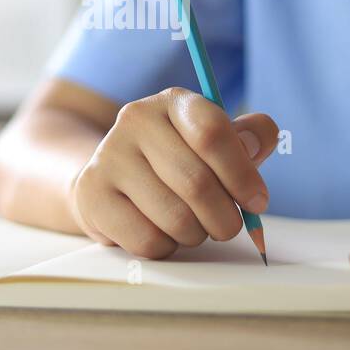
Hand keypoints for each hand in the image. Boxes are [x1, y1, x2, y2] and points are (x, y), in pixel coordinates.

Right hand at [69, 87, 276, 257]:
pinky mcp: (92, 195)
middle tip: (229, 226)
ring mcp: (108, 156)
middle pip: (197, 182)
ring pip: (174, 217)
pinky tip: (162, 232)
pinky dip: (167, 247)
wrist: (111, 179)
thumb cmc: (177, 163)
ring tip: (193, 226)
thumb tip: (256, 143)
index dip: (242, 174)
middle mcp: (136, 120)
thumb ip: (249, 139)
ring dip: (196, 234)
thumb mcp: (215, 144)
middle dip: (225, 217)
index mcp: (173, 102)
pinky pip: (147, 240)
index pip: (212, 133)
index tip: (257, 201)